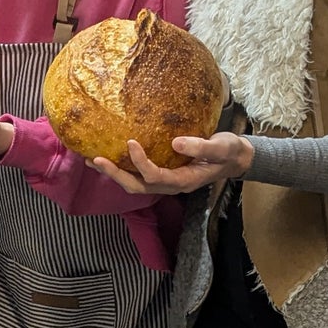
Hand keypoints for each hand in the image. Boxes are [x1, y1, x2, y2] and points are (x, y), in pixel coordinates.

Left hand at [89, 133, 254, 194]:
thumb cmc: (230, 152)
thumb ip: (202, 145)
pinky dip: (122, 168)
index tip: (131, 142)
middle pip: (138, 186)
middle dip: (116, 175)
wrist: (235, 159)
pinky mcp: (163, 173)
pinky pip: (138, 175)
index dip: (141, 163)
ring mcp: (165, 181)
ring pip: (135, 184)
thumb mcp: (222, 146)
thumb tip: (176, 142)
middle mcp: (171, 185)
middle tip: (96, 160)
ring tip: (93, 160)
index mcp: (184, 181)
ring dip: (114, 174)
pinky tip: (109, 156)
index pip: (156, 176)